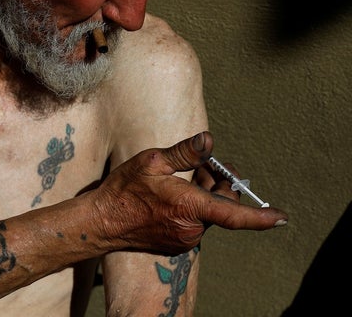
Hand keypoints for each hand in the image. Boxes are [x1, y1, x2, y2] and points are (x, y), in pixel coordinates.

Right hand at [91, 131, 287, 254]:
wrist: (101, 223)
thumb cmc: (124, 191)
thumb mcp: (152, 162)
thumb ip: (185, 152)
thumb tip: (209, 140)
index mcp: (190, 208)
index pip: (235, 214)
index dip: (261, 216)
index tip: (281, 218)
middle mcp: (192, 229)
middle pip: (221, 205)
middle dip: (219, 184)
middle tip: (205, 164)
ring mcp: (184, 239)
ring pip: (208, 214)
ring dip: (204, 194)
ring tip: (183, 176)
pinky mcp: (175, 243)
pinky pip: (195, 222)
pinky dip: (193, 207)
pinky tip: (175, 193)